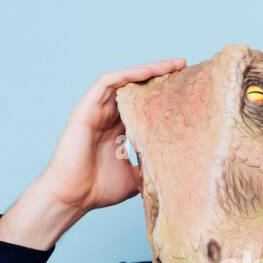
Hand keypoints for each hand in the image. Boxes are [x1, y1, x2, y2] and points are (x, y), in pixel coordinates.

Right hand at [43, 57, 186, 211]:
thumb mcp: (135, 178)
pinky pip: (107, 83)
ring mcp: (97, 111)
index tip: (188, 90)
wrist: (74, 197)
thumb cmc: (99, 190)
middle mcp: (109, 117)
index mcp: (119, 130)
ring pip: (124, 81)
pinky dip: (127, 75)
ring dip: (148, 70)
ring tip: (172, 65)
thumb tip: (176, 171)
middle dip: (161, 75)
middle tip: (184, 67)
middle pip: (137, 88)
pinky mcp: (86, 108)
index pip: (145, 106)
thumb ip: (150, 169)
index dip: (164, 96)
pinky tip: (147, 72)